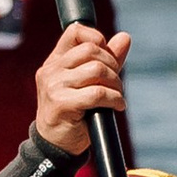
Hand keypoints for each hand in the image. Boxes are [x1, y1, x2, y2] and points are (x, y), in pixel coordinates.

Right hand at [35, 19, 130, 155]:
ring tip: (117, 95)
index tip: (107, 58)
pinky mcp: (61, 103)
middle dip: (112, 65)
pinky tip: (117, 106)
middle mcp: (51, 70)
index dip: (97, 39)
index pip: (75, 32)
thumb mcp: (87, 82)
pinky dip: (114, 99)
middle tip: (117, 83)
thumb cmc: (73, 113)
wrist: (55, 145)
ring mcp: (54, 86)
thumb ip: (106, 59)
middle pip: (91, 50)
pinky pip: (97, 93)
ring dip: (115, 83)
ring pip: (96, 70)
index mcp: (55, 61)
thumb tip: (125, 37)